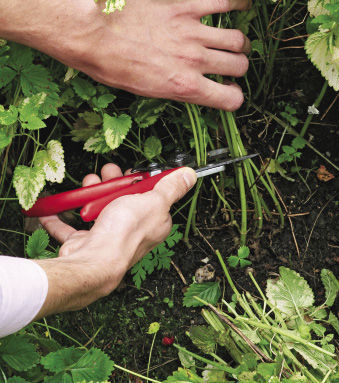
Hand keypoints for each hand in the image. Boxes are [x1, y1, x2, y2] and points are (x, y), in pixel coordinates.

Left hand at [0, 0, 251, 110]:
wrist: (92, 34)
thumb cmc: (111, 66)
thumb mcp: (146, 91)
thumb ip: (177, 89)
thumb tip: (193, 86)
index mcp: (184, 86)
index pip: (231, 99)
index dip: (233, 96)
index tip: (227, 90)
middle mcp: (194, 61)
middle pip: (239, 65)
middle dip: (238, 68)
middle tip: (229, 64)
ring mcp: (192, 32)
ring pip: (236, 39)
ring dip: (239, 43)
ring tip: (234, 41)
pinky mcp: (184, 7)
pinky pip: (222, 2)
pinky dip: (238, 3)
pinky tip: (243, 5)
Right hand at [35, 163, 195, 314]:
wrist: (92, 263)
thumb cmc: (124, 234)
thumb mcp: (155, 201)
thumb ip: (171, 188)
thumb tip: (190, 175)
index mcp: (154, 222)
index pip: (150, 195)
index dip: (139, 180)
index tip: (131, 171)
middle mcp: (132, 231)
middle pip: (122, 199)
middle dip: (111, 183)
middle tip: (106, 173)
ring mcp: (107, 238)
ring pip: (97, 209)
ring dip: (89, 194)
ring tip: (87, 184)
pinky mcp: (84, 244)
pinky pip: (69, 229)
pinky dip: (59, 218)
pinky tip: (51, 210)